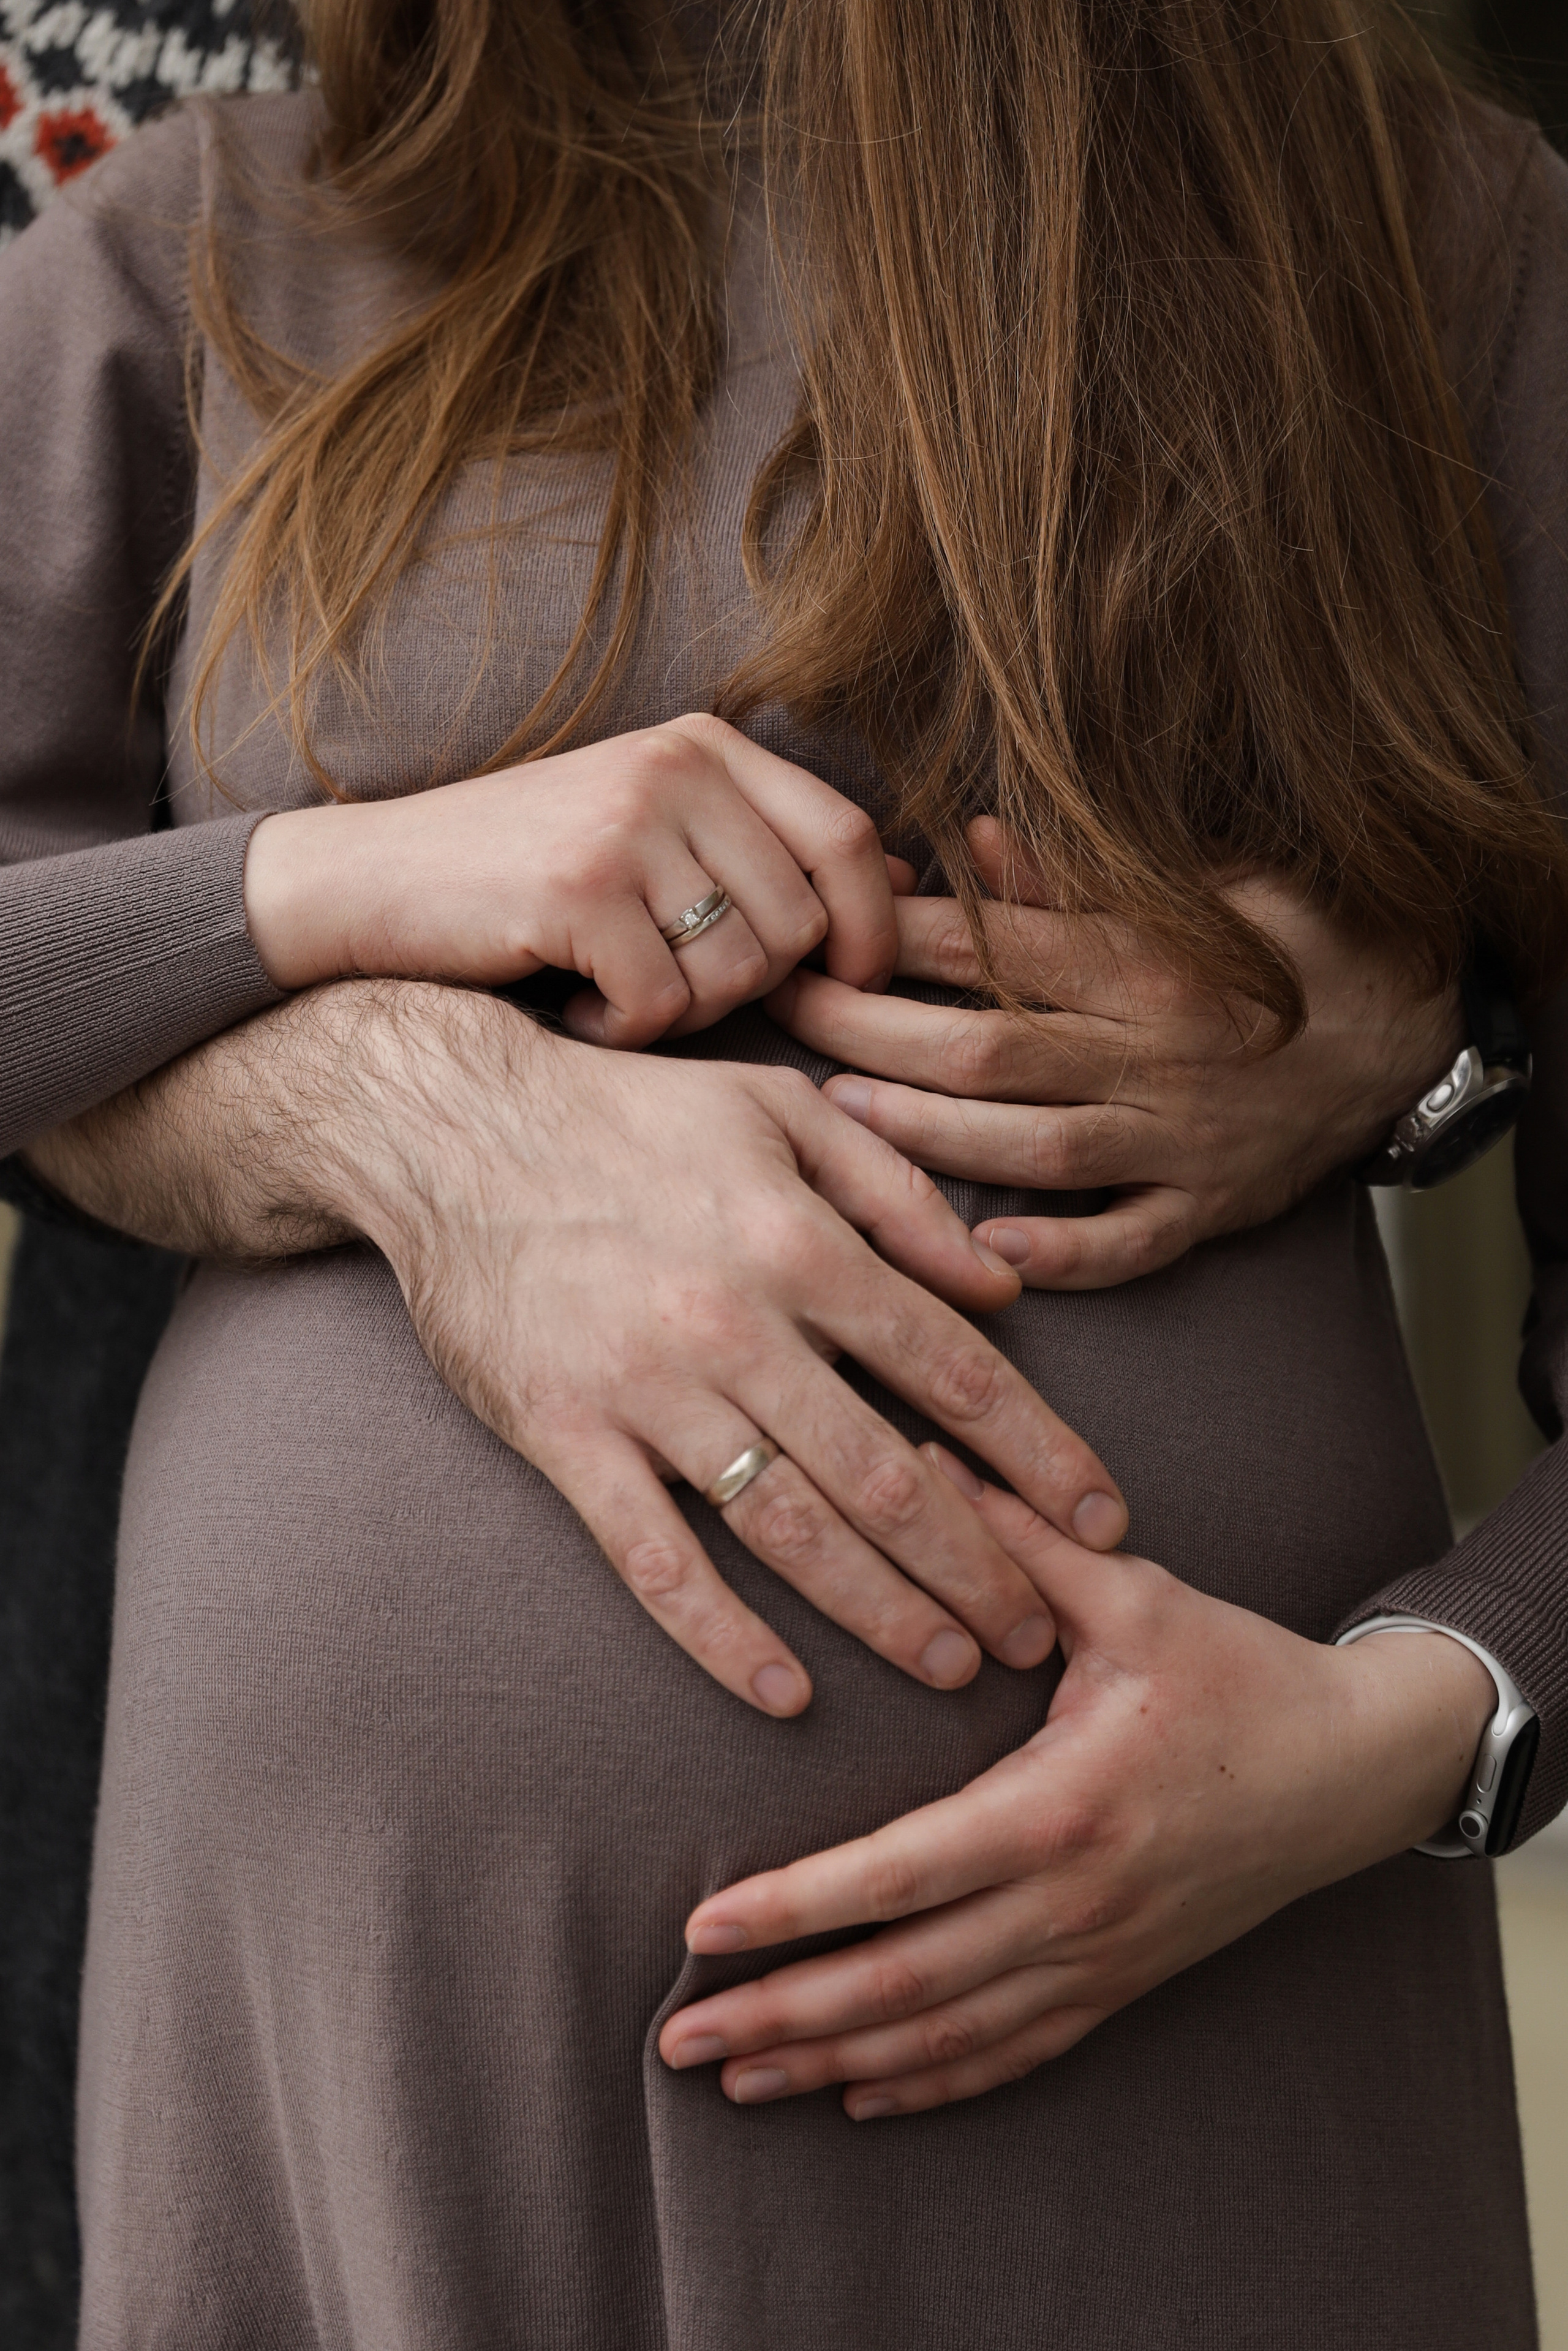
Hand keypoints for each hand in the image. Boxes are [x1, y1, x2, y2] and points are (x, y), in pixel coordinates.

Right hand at [244, 713, 908, 1047]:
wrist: (364, 884)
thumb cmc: (519, 877)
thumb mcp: (652, 832)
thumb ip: (765, 846)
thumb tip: (908, 881)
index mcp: (705, 746)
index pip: (850, 837)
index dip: (873, 926)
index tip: (847, 982)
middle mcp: (675, 768)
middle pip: (801, 923)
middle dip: (752, 986)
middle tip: (671, 986)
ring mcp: (626, 823)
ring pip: (739, 971)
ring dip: (686, 1011)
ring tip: (617, 986)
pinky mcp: (579, 889)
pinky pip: (665, 1004)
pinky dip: (627, 1030)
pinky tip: (578, 1005)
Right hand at [335, 994, 1126, 1713]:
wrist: (448, 1124)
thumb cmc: (627, 1112)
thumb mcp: (781, 1109)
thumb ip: (897, 1193)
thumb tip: (997, 1289)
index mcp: (802, 1242)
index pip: (955, 1371)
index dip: (1042, 1457)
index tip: (1104, 1524)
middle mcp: (737, 1324)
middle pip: (890, 1474)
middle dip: (981, 1565)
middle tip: (1039, 1637)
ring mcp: (647, 1389)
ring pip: (790, 1530)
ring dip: (881, 1611)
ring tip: (951, 1666)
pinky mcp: (564, 1435)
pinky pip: (654, 1559)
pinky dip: (722, 1636)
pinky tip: (785, 1693)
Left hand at [659, 1449, 1492, 2111]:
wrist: (1357, 1768)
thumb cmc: (1239, 1673)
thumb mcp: (1137, 1595)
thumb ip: (1023, 1537)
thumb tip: (923, 1454)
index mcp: (1062, 1806)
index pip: (900, 1874)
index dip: (795, 1910)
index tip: (703, 1931)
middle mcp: (1074, 1901)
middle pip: (904, 1984)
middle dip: (784, 2015)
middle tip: (676, 2042)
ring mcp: (1100, 1955)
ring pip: (946, 2036)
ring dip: (835, 2064)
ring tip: (737, 2077)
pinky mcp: (1122, 1980)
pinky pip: (1014, 2052)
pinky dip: (932, 2084)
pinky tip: (860, 2098)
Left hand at [769, 819, 1463, 1286]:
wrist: (1410, 1028)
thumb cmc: (1285, 944)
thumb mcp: (1199, 886)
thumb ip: (1081, 876)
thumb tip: (978, 840)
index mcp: (1146, 960)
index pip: (993, 946)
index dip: (891, 939)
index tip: (814, 932)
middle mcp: (1155, 1051)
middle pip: (986, 1046)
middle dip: (872, 1031)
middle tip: (785, 1013)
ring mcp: (1182, 1138)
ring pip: (1037, 1147)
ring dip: (932, 1138)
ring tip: (841, 1117)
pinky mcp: (1210, 1207)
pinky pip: (1130, 1243)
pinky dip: (1062, 1254)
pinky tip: (987, 1255)